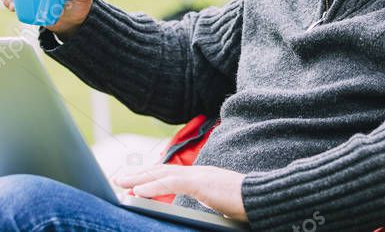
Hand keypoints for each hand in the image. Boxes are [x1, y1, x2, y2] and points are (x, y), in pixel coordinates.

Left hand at [113, 165, 246, 221]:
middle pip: (162, 171)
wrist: (266, 198)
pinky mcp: (202, 183)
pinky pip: (172, 184)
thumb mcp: (221, 204)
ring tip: (121, 182)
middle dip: (139, 174)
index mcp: (202, 177)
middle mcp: (199, 172)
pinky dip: (153, 187)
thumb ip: (207, 203)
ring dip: (139, 179)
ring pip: (162, 174)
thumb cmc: (248, 204)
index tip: (134, 181)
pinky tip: (137, 192)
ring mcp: (200, 176)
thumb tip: (201, 214)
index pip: (171, 175)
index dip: (151, 176)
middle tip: (118, 178)